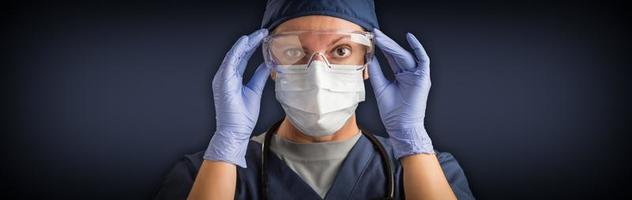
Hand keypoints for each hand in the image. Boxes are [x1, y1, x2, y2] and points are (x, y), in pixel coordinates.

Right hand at [203, 29, 269, 167]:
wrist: (235, 132)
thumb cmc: (242, 117)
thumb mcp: (255, 91)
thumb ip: (259, 76)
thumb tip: (267, 64)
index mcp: (232, 78)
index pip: (243, 58)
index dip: (253, 47)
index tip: (264, 38)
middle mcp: (225, 76)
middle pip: (239, 54)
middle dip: (251, 42)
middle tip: (264, 32)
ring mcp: (222, 78)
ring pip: (234, 54)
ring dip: (246, 43)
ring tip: (258, 34)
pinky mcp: (222, 81)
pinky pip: (230, 61)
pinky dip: (237, 50)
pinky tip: (245, 42)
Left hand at [369, 29, 433, 158]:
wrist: (400, 127)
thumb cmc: (392, 113)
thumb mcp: (380, 88)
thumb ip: (376, 72)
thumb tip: (370, 56)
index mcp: (400, 77)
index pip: (391, 58)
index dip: (382, 47)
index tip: (372, 37)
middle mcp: (410, 74)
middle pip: (397, 54)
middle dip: (386, 43)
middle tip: (375, 33)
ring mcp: (417, 76)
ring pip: (405, 56)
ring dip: (393, 46)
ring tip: (380, 38)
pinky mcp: (423, 78)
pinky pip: (423, 60)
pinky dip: (418, 48)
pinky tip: (410, 38)